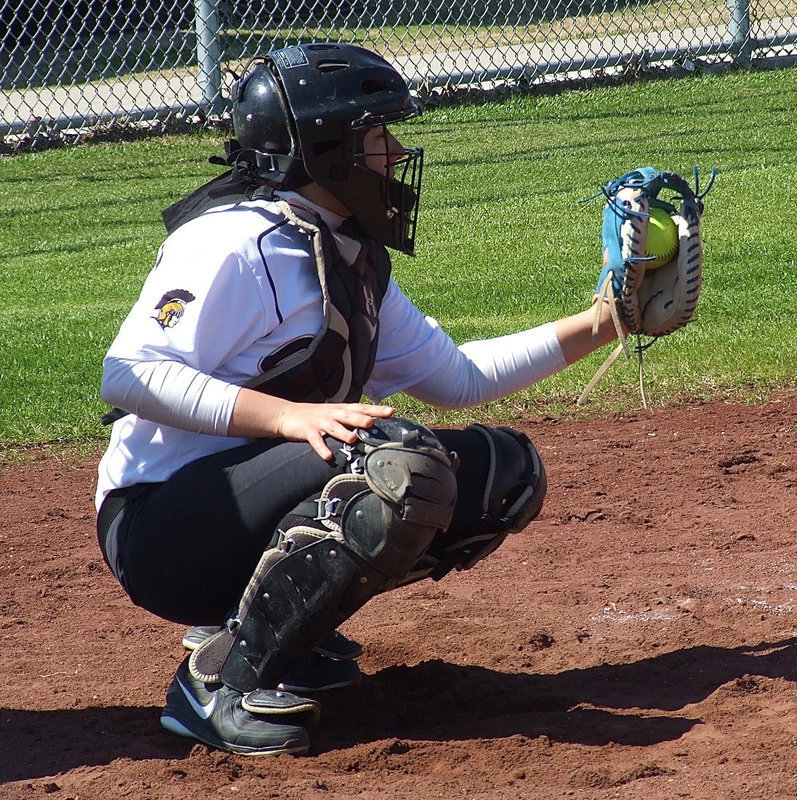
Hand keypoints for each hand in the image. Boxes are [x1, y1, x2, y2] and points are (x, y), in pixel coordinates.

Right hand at [275, 401, 394, 460]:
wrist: (287, 414)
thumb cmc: (316, 416)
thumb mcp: (335, 414)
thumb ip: (352, 420)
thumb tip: (373, 425)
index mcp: (341, 410)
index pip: (362, 408)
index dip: (376, 410)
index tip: (392, 412)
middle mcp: (333, 414)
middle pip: (349, 415)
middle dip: (361, 418)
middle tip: (372, 423)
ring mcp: (320, 423)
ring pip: (334, 427)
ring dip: (343, 432)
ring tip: (353, 438)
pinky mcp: (308, 432)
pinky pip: (316, 441)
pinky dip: (322, 448)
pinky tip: (328, 456)